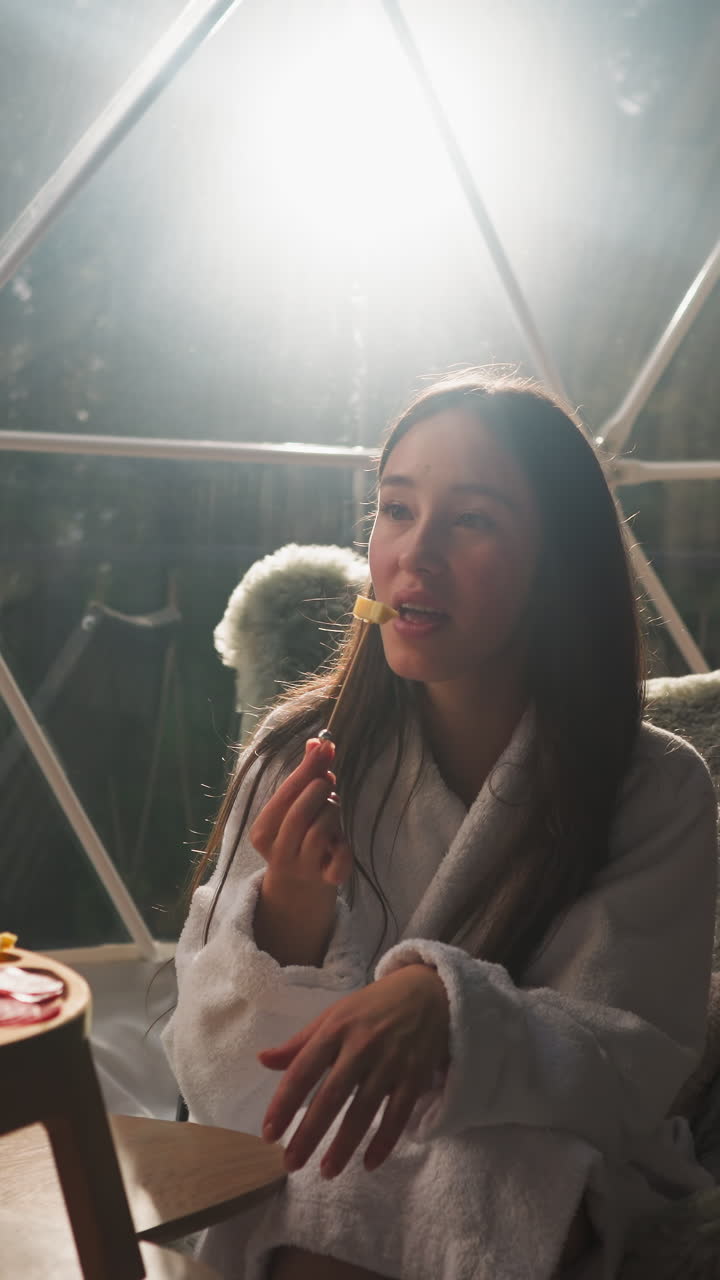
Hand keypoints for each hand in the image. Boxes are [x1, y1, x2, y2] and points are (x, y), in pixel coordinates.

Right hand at [250, 737, 351, 890]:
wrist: (301, 886)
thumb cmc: (299, 835)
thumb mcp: (296, 806)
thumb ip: (306, 775)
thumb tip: (318, 742)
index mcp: (263, 831)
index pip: (286, 794)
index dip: (308, 768)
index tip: (326, 747)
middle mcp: (278, 851)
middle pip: (301, 813)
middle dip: (320, 791)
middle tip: (328, 786)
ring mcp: (302, 868)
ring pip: (320, 832)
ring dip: (333, 814)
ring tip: (332, 813)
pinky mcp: (326, 881)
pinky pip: (341, 859)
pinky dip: (345, 846)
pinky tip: (340, 842)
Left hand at [258, 964, 449, 1176]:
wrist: (428, 992)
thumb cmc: (372, 1007)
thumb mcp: (334, 1015)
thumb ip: (300, 1043)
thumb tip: (262, 1060)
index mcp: (335, 1029)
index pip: (303, 1070)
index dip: (284, 1104)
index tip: (268, 1134)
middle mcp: (362, 1045)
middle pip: (331, 1096)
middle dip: (309, 1133)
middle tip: (290, 1163)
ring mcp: (391, 1061)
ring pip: (364, 1110)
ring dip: (344, 1145)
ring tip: (326, 1171)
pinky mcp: (415, 1075)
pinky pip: (398, 1115)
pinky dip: (384, 1141)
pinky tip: (368, 1163)